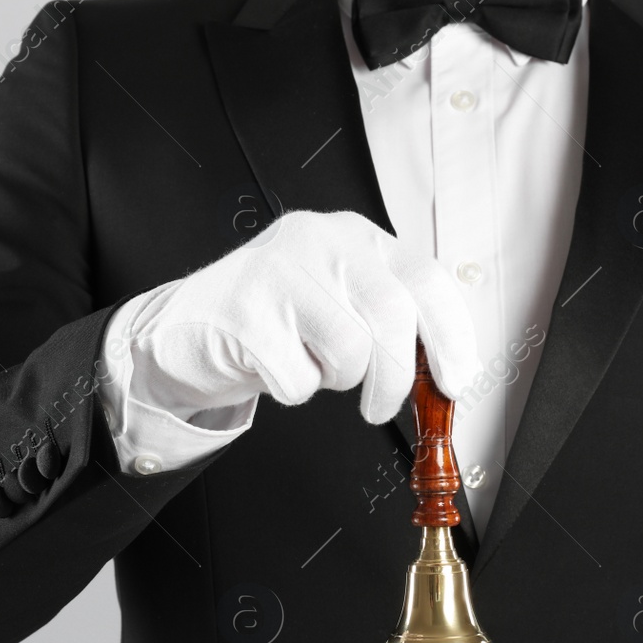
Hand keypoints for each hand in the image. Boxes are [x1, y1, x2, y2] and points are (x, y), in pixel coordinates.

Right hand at [112, 210, 479, 423]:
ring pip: (349, 349)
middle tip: (378, 406)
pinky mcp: (245, 312)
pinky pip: (298, 378)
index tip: (456, 382)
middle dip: (395, 377)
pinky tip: (273, 366)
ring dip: (336, 379)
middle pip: (392, 315)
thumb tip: (446, 374)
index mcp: (356, 237)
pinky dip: (293, 390)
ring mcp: (279, 271)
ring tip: (310, 365)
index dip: (451, 337)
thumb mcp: (341, 303)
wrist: (185, 329)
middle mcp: (321, 240)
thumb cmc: (274, 320)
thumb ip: (391, 322)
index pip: (425, 279)